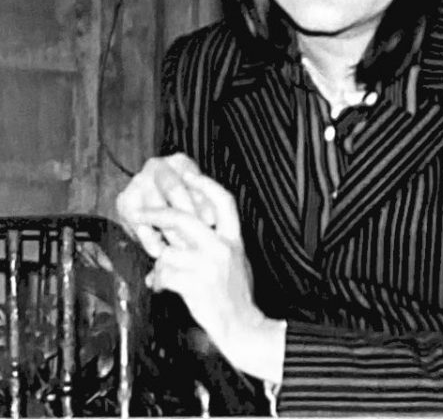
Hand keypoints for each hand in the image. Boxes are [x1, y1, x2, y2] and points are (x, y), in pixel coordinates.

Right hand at [116, 153, 215, 256]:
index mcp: (179, 162)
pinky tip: (158, 251)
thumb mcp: (197, 200)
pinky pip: (136, 221)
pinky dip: (148, 238)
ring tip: (181, 249)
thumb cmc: (182, 206)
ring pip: (155, 206)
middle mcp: (157, 166)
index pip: (194, 178)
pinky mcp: (124, 199)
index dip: (203, 200)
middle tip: (196, 237)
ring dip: (168, 231)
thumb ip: (205, 204)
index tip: (211, 222)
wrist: (150, 211)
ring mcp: (139, 180)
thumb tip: (209, 220)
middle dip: (185, 214)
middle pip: (173, 188)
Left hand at [135, 173, 284, 382]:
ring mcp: (208, 266)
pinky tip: (160, 287)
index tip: (189, 174)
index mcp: (234, 239)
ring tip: (160, 273)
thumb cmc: (237, 295)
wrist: (243, 327)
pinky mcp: (194, 285)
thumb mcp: (235, 260)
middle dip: (158, 213)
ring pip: (168, 252)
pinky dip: (157, 281)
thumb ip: (215, 243)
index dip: (205, 185)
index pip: (223, 201)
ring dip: (159, 264)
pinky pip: (164, 274)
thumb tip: (184, 233)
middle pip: (184, 218)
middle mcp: (221, 247)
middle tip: (140, 212)